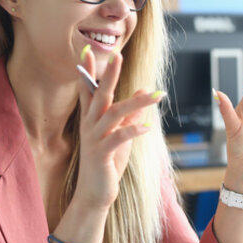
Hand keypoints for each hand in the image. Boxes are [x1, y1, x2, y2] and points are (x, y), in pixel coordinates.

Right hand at [73, 47, 164, 209]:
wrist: (95, 193)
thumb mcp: (121, 135)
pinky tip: (148, 127)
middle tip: (118, 56)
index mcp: (92, 119)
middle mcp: (89, 125)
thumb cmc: (108, 162)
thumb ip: (131, 115)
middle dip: (109, 75)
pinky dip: (133, 130)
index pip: (89, 90)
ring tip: (156, 94)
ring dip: (136, 102)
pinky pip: (118, 137)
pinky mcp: (101, 154)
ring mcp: (94, 139)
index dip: (87, 70)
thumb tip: (144, 92)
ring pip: (113, 114)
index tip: (87, 49)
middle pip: (99, 95)